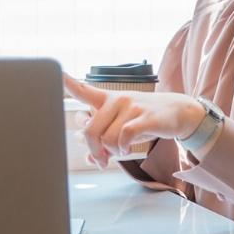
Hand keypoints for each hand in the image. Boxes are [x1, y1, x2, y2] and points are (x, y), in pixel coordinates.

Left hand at [64, 74, 203, 167]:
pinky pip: (124, 137)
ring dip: (111, 152)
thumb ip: (102, 138)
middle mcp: (116, 100)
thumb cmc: (144, 118)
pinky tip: (127, 149)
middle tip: (101, 160)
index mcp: (107, 100)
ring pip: (107, 139)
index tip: (55, 73)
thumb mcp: (121, 124)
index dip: (67, 83)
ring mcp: (131, 107)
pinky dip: (123, 148)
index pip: (83, 90)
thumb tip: (89, 156)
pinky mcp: (145, 117)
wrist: (178, 112)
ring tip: (119, 151)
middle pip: (89, 131)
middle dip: (93, 151)